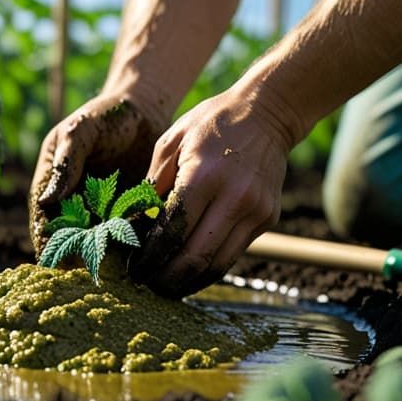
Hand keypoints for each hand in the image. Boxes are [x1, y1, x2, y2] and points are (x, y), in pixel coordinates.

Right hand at [29, 95, 166, 255]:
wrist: (145, 112)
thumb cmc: (106, 116)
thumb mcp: (81, 131)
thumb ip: (67, 163)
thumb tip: (47, 201)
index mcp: (52, 184)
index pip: (43, 219)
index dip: (46, 240)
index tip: (52, 258)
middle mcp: (74, 203)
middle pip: (69, 237)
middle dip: (75, 255)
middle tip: (86, 270)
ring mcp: (100, 212)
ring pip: (96, 242)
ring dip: (103, 257)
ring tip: (112, 271)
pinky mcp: (127, 215)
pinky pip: (125, 236)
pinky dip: (129, 248)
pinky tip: (136, 257)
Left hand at [129, 89, 293, 297]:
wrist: (267, 114)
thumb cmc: (210, 124)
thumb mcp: (171, 142)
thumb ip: (152, 186)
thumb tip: (134, 227)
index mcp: (204, 176)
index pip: (171, 232)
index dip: (149, 257)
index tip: (133, 269)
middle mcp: (234, 198)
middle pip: (196, 257)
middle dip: (167, 279)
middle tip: (148, 286)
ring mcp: (255, 211)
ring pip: (218, 264)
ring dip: (190, 282)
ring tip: (166, 286)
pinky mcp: (267, 218)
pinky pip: (233, 253)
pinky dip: (210, 266)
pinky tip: (190, 270)